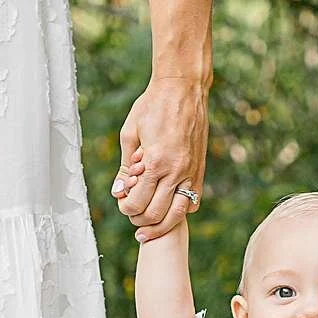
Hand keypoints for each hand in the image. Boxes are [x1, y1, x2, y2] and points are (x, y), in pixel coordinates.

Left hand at [110, 73, 208, 240]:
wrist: (182, 89)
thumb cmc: (152, 106)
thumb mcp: (130, 133)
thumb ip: (125, 166)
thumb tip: (119, 190)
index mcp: (155, 162)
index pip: (137, 203)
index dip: (125, 208)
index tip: (122, 201)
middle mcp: (176, 171)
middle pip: (156, 214)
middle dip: (140, 220)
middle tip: (131, 215)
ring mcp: (190, 172)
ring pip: (177, 214)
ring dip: (161, 225)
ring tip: (148, 229)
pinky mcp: (199, 170)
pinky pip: (192, 201)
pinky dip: (180, 211)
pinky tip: (169, 208)